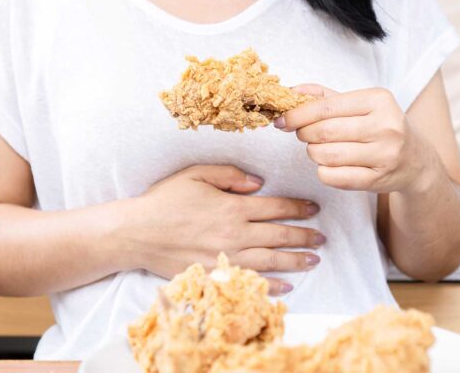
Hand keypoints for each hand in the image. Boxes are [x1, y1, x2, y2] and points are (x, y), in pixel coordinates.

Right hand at [126, 165, 324, 294]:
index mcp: (233, 206)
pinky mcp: (217, 275)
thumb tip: (259, 183)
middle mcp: (235, 233)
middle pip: (280, 236)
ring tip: (314, 260)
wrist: (137, 233)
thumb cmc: (164, 200)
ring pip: (272, 260)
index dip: (298, 208)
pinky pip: (251, 281)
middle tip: (322, 238)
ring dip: (296, 261)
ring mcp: (227, 257)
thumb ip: (230, 175)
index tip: (314, 209)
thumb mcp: (195, 174)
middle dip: (304, 236)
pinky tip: (287, 286)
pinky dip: (272, 285)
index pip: (276, 207)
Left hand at [276, 84, 428, 193]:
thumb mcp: (360, 104)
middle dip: (304, 134)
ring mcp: (385, 154)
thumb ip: (324, 96)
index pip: (326, 106)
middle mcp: (386, 125)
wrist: (416, 160)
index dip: (298, 114)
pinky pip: (334, 177)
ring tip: (319, 149)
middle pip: (324, 131)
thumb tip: (291, 91)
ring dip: (313, 153)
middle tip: (303, 135)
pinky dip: (323, 171)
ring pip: (326, 155)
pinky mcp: (379, 179)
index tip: (282, 120)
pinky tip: (329, 166)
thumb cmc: (380, 127)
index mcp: (379, 100)